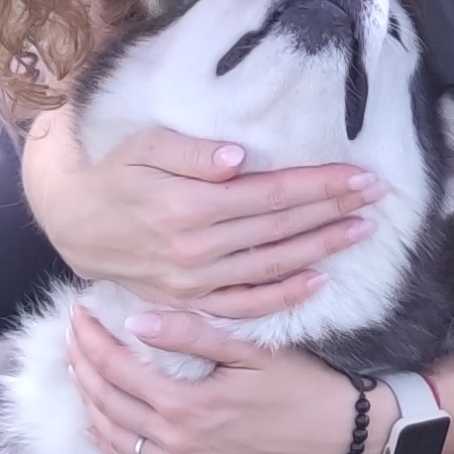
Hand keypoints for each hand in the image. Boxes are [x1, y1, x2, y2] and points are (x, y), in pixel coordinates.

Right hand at [23, 106, 380, 317]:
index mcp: (189, 207)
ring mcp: (195, 282)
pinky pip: (245, 305)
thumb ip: (191, 154)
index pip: (271, 194)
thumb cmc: (116, 175)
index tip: (359, 175)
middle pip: (281, 228)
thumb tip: (238, 159)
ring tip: (360, 231)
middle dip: (333, 210)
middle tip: (377, 196)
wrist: (76, 224)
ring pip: (272, 266)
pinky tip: (317, 281)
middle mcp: (196, 249)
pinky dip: (284, 297)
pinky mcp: (191, 302)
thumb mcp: (144, 148)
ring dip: (321, 248)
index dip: (320, 185)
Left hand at [68, 301, 371, 453]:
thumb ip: (192, 335)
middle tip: (71, 336)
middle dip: (81, 367)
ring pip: (116, 440)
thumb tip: (136, 323)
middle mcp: (178, 444)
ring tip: (79, 372)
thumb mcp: (252, 351)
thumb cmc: (302, 386)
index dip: (91, 340)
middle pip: (106, 404)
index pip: (117, 369)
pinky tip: (100, 427)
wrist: (340, 438)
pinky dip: (112, 447)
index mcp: (187, 405)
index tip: (78, 314)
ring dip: (89, 405)